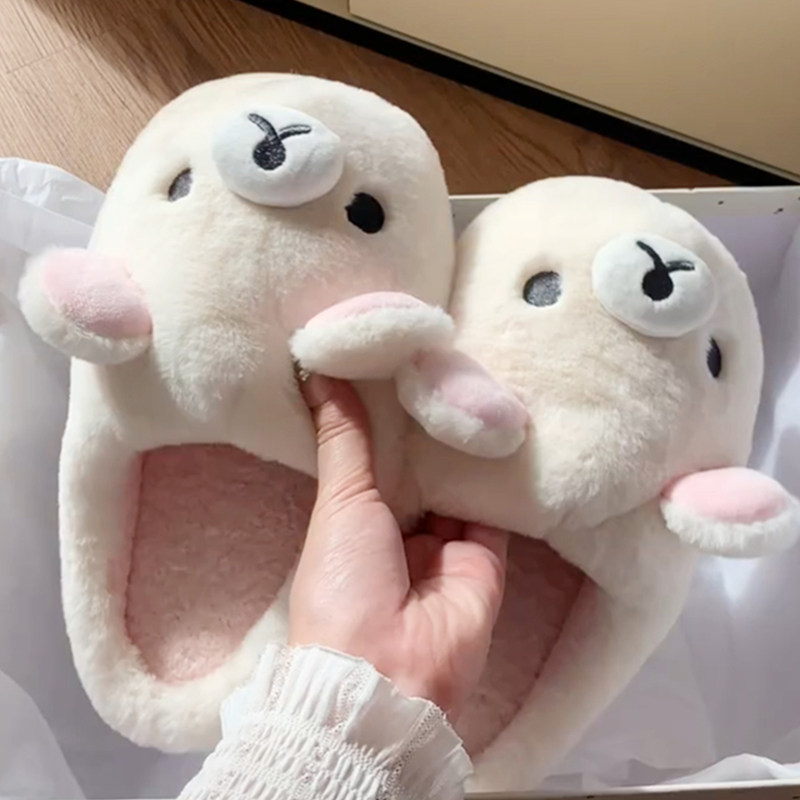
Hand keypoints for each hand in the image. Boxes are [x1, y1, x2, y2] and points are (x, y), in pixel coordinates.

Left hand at [290, 375, 508, 718]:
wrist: (388, 671)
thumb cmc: (343, 583)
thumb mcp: (338, 502)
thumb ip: (342, 439)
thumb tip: (317, 373)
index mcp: (358, 523)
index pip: (377, 460)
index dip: (386, 420)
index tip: (397, 366)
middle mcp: (402, 532)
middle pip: (421, 471)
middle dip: (429, 430)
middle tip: (441, 363)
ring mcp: (446, 546)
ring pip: (459, 485)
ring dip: (464, 447)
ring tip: (473, 381)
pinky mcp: (487, 558)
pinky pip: (496, 508)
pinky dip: (499, 475)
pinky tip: (502, 425)